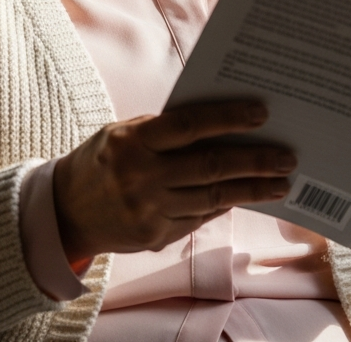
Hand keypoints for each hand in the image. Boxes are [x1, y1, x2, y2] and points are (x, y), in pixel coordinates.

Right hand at [53, 100, 295, 262]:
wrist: (64, 211)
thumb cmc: (104, 158)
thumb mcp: (126, 132)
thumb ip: (167, 129)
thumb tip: (222, 123)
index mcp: (134, 141)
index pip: (191, 125)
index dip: (228, 119)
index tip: (261, 114)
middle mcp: (141, 177)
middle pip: (210, 166)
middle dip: (254, 161)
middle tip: (287, 157)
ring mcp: (148, 211)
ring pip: (212, 197)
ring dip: (251, 189)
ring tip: (281, 183)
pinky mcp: (155, 236)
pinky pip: (199, 217)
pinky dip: (226, 204)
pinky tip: (248, 195)